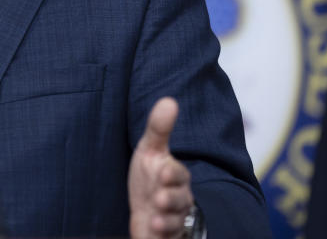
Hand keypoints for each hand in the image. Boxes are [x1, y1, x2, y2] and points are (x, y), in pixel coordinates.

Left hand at [128, 98, 194, 238]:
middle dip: (170, 199)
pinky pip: (168, 238)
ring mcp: (171, 219)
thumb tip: (168, 100)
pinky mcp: (164, 236)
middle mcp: (177, 198)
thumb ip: (159, 128)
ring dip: (166, 221)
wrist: (147, 207)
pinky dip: (162, 236)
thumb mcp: (150, 150)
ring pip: (175, 222)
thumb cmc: (150, 176)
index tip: (162, 170)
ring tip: (155, 220)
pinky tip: (153, 232)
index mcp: (175, 176)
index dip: (172, 173)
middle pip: (179, 200)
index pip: (179, 174)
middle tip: (159, 198)